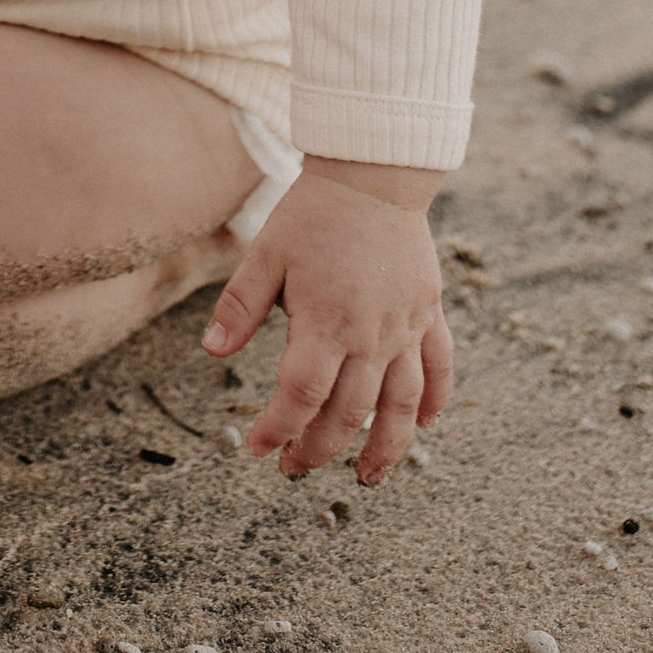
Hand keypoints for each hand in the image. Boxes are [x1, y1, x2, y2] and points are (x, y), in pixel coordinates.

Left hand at [201, 154, 450, 485]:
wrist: (373, 174)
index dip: (279, 429)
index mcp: (326, 321)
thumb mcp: (266, 253)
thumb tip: (212, 352)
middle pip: (349, 413)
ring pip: (401, 405)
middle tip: (294, 468)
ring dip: (385, 448)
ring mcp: (405, 326)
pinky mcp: (429, 312)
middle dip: (319, 449)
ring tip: (364, 477)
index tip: (258, 449)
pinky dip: (434, 402)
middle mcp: (371, 334)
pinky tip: (423, 426)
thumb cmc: (314, 212)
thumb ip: (240, 306)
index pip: (302, 395)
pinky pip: (440, 368)